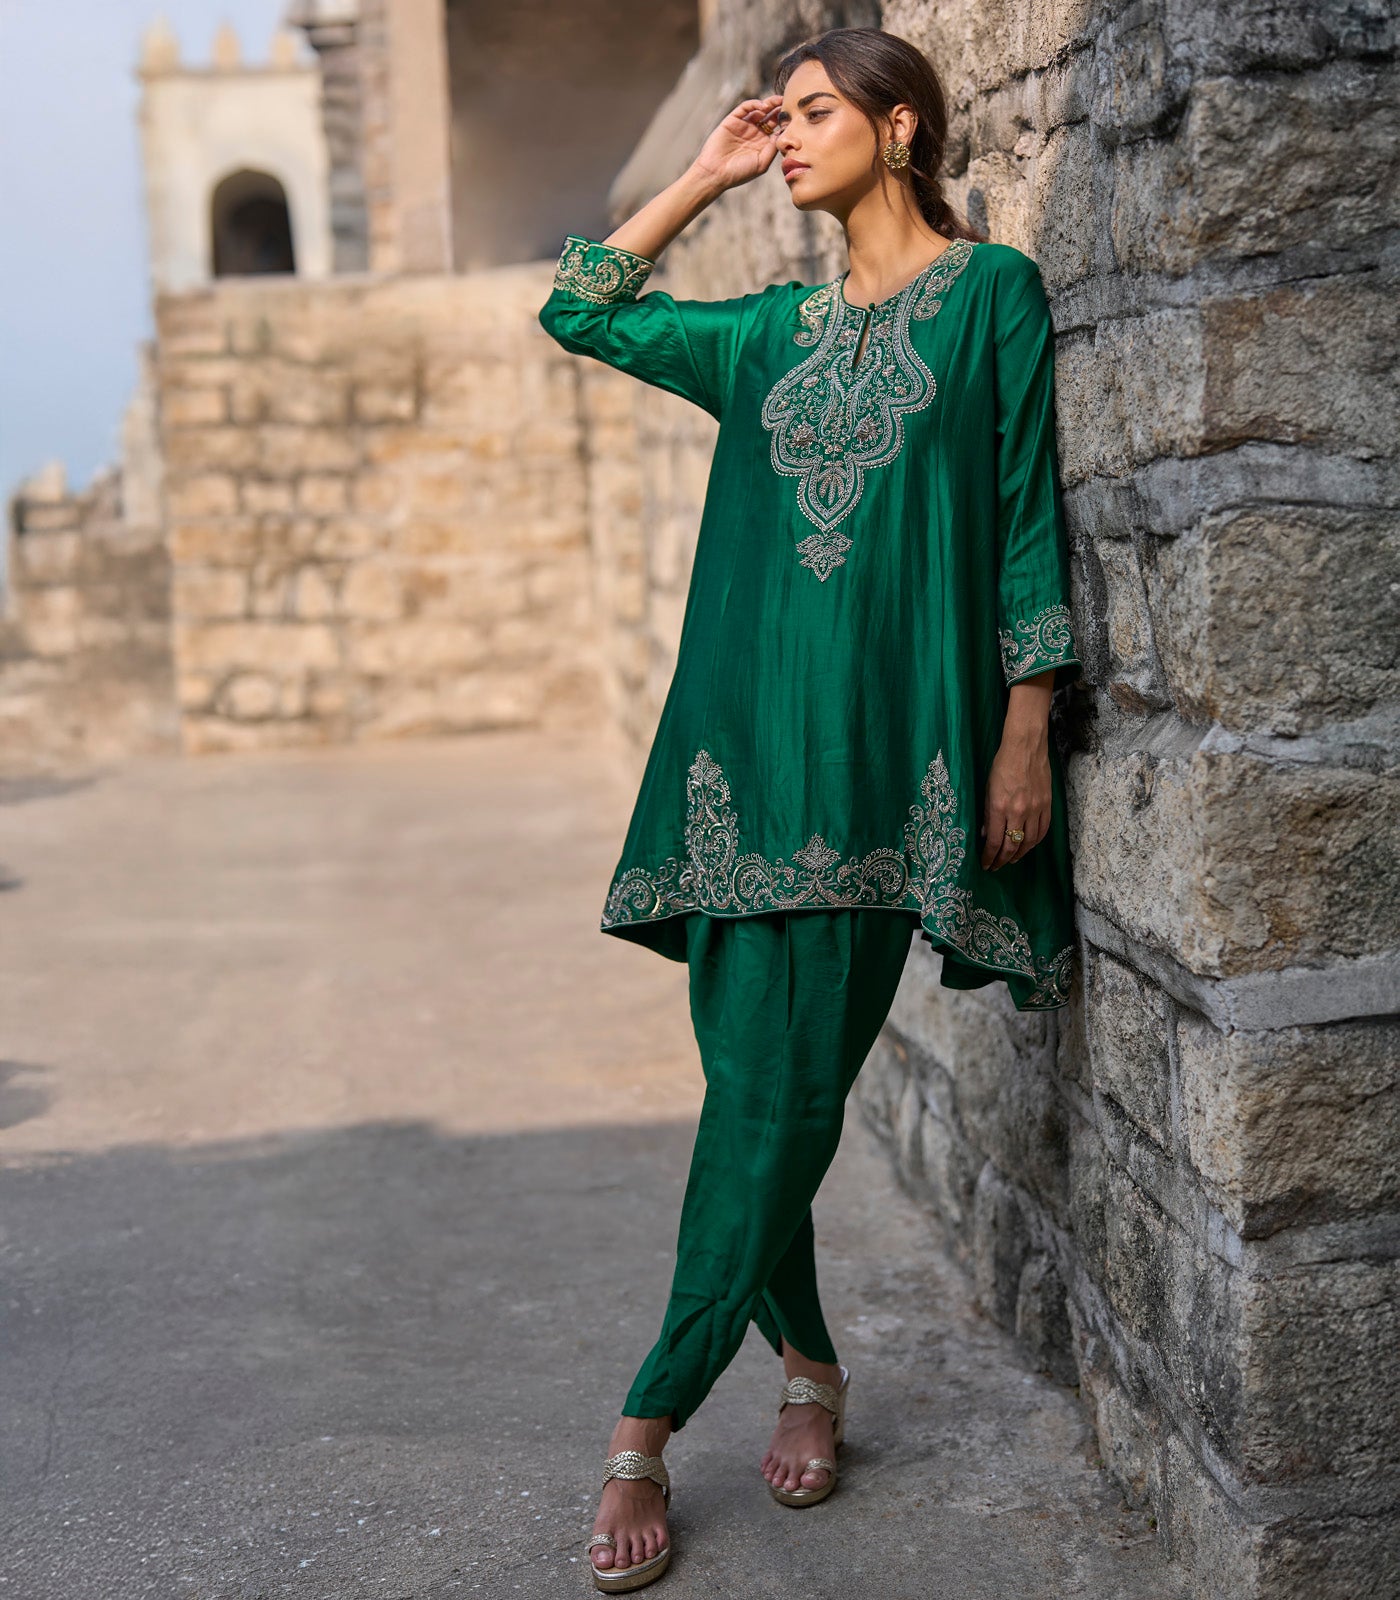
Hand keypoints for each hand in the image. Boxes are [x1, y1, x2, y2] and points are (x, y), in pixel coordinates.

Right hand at [689, 96, 784, 193]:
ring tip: (777, 102)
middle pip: (769, 117)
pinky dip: (754, 104)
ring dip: (769, 104)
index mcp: (762, 144)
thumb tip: (782, 133)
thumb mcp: (762, 163)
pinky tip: (762, 106)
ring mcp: (743, 126)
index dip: (784, 122)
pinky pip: (745, 108)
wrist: (716, 173)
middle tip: (787, 102)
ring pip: (759, 110)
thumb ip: (773, 148)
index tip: (794, 118)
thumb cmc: (739, 173)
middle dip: (778, 109)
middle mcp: (754, 133)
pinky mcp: (732, 120)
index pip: (776, 128)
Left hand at [979, 726, 1051, 870]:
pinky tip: (1028, 846)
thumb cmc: (1002, 765)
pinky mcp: (1047, 804)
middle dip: (1002, 860)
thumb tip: (986, 834)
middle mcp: (1019, 811)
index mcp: (1000, 807)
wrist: (1026, 747)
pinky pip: (1043, 830)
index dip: (989, 856)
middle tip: (996, 867)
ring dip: (1020, 854)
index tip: (986, 864)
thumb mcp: (988, 789)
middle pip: (1012, 845)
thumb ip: (988, 814)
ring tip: (1012, 859)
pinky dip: (1035, 842)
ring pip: (1029, 842)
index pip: (995, 841)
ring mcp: (1035, 809)